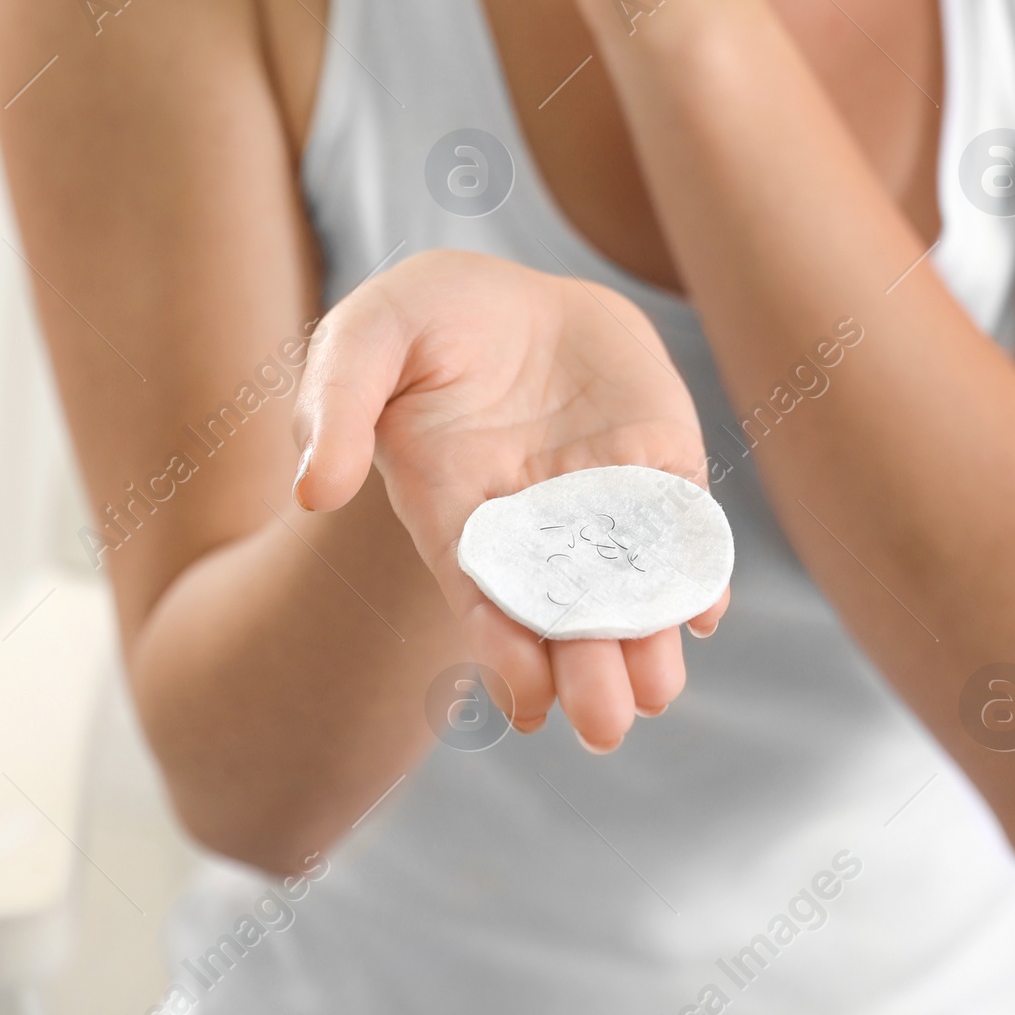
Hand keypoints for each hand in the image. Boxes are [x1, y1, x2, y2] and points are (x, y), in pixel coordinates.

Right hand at [290, 249, 727, 750]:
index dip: (503, 650)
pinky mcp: (660, 462)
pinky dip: (694, 567)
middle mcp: (535, 526)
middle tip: (606, 723)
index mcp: (457, 514)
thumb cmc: (426, 318)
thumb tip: (313, 489)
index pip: (483, 600)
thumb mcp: (366, 335)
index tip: (526, 698)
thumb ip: (336, 405)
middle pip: (563, 615)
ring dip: (646, 640)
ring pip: (630, 586)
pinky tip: (702, 605)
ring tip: (656, 688)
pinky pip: (682, 523)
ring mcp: (603, 497)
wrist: (513, 291)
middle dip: (586, 673)